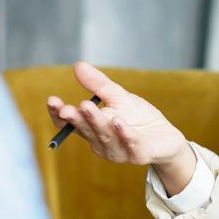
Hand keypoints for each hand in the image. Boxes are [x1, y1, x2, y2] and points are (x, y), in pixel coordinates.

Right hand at [46, 61, 195, 193]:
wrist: (166, 136)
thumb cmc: (138, 117)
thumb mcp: (118, 96)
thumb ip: (98, 84)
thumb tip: (77, 65)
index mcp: (92, 129)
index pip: (70, 125)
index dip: (59, 115)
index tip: (52, 100)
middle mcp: (101, 143)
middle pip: (86, 130)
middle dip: (76, 119)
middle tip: (67, 108)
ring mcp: (119, 151)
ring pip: (106, 137)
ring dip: (97, 123)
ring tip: (88, 106)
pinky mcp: (139, 154)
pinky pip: (131, 144)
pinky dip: (124, 134)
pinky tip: (119, 121)